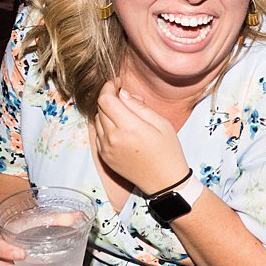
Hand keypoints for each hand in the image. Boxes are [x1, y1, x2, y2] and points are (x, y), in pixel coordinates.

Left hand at [91, 81, 188, 195]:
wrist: (164, 182)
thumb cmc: (168, 151)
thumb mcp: (162, 123)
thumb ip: (139, 107)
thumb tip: (123, 93)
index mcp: (128, 127)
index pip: (105, 99)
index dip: (108, 87)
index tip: (116, 83)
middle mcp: (112, 138)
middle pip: (100, 108)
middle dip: (109, 98)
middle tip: (124, 97)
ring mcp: (106, 148)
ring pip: (97, 120)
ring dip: (106, 112)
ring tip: (123, 114)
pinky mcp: (104, 156)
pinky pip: (98, 134)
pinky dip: (105, 126)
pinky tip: (120, 129)